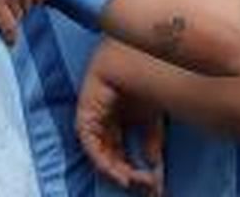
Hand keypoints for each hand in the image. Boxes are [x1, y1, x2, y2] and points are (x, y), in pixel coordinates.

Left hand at [76, 51, 164, 193]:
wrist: (140, 56)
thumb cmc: (147, 80)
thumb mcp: (153, 118)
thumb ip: (152, 142)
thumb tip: (154, 168)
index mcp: (119, 121)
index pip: (121, 154)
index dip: (135, 172)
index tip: (153, 186)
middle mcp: (104, 122)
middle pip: (111, 158)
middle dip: (127, 176)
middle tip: (146, 188)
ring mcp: (93, 118)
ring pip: (100, 154)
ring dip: (116, 172)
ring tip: (133, 182)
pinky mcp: (85, 114)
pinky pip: (90, 143)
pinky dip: (102, 159)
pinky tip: (119, 171)